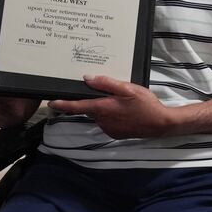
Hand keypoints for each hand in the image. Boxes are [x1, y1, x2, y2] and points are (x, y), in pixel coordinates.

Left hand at [49, 75, 174, 138]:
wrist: (160, 124)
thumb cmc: (145, 104)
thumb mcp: (128, 89)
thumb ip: (106, 84)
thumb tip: (87, 78)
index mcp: (103, 108)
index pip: (77, 106)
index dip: (62, 105)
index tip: (51, 102)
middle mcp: (102, 120)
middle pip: (89, 108)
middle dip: (92, 100)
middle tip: (105, 92)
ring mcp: (108, 128)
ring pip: (99, 114)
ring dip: (104, 107)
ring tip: (121, 101)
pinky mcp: (115, 132)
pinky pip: (107, 121)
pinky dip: (111, 114)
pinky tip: (124, 110)